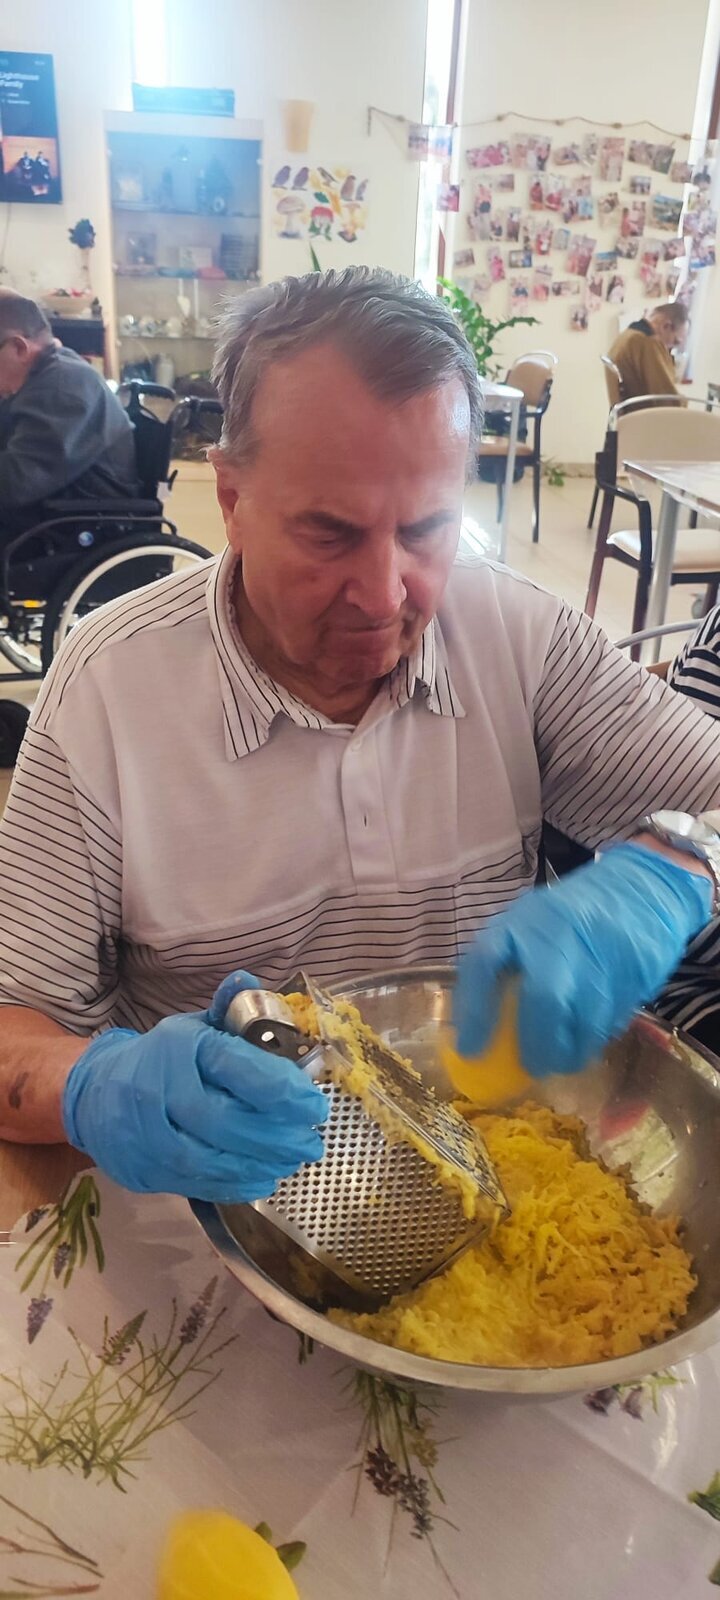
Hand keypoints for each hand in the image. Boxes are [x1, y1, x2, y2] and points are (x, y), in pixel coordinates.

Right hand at [62, 971, 327, 1200]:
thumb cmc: (161, 1058)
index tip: (316, 1107)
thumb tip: (250, 982)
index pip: (237, 1069)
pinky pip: (194, 1183)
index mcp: (181, 1047)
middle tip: (313, 1144)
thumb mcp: (192, 1026)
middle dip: (276, 1137)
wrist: (95, 1093)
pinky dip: (234, 1185)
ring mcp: (147, 1133)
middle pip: (224, 1121)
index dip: (284, 1091)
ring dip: (259, 1165)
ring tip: (292, 1162)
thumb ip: (227, 1010)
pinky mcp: (143, 1168)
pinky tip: (262, 1180)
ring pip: (209, 1159)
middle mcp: (161, 1089)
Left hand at [454, 843, 711, 1077]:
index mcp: (520, 922)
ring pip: (584, 1018)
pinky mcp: (634, 971)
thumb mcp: (529, 923)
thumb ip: (506, 963)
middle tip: (533, 1067)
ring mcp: (600, 952)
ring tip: (563, 1061)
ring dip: (571, 1051)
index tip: (470, 1049)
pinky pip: (612, 1018)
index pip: (484, 964)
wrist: (640, 886)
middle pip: (544, 999)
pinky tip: (590, 1040)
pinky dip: (597, 1037)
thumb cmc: (569, 914)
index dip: (474, 1011)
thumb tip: (477, 1026)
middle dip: (537, 1043)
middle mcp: (557, 936)